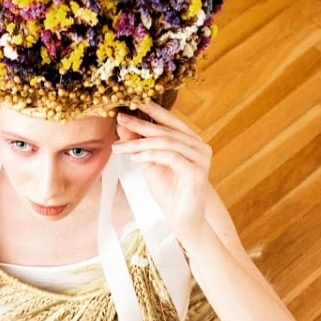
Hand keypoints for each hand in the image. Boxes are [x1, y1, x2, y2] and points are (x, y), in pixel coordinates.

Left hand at [112, 102, 211, 240]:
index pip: (170, 120)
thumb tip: (122, 125)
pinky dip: (150, 155)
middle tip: (120, 118)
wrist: (183, 218)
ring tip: (119, 146)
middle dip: (139, 124)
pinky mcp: (196, 172)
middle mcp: (198, 146)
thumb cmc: (169, 190)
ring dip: (139, 143)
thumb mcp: (149, 164)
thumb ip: (138, 144)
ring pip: (166, 142)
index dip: (152, 110)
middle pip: (165, 130)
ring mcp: (200, 158)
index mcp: (190, 141)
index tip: (131, 101)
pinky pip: (170, 157)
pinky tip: (134, 157)